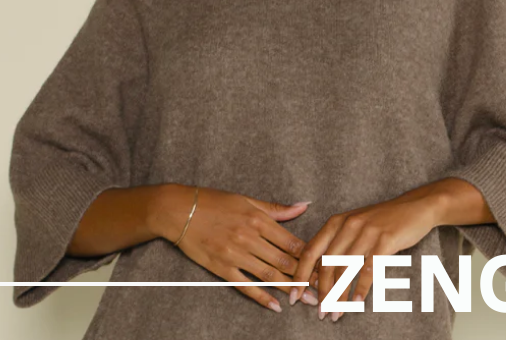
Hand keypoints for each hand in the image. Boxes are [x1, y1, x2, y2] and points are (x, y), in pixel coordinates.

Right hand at [150, 185, 318, 312]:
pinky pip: (245, 285)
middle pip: (284, 261)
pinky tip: (276, 306)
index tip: (326, 265)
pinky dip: (262, 297)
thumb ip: (277, 209)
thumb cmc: (214, 201)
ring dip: (290, 289)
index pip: (291, 241)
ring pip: (269, 275)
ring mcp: (235, 254)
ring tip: (307, 301)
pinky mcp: (221, 267)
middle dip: (306, 276)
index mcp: (258, 219)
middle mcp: (249, 237)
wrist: (179, 209)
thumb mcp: (247, 199)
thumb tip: (304, 206)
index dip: (310, 255)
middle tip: (324, 289)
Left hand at [291, 189, 439, 320]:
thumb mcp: (354, 226)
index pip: (310, 250)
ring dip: (339, 295)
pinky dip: (361, 288)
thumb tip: (316, 274)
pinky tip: (357, 303)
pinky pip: (369, 268)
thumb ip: (335, 245)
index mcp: (336, 222)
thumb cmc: (381, 221)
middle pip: (326, 263)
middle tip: (320, 312)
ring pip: (346, 268)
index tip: (294, 295)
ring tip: (336, 313)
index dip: (300, 274)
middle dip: (321, 291)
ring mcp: (366, 232)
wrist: (414, 207)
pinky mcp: (385, 240)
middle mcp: (348, 225)